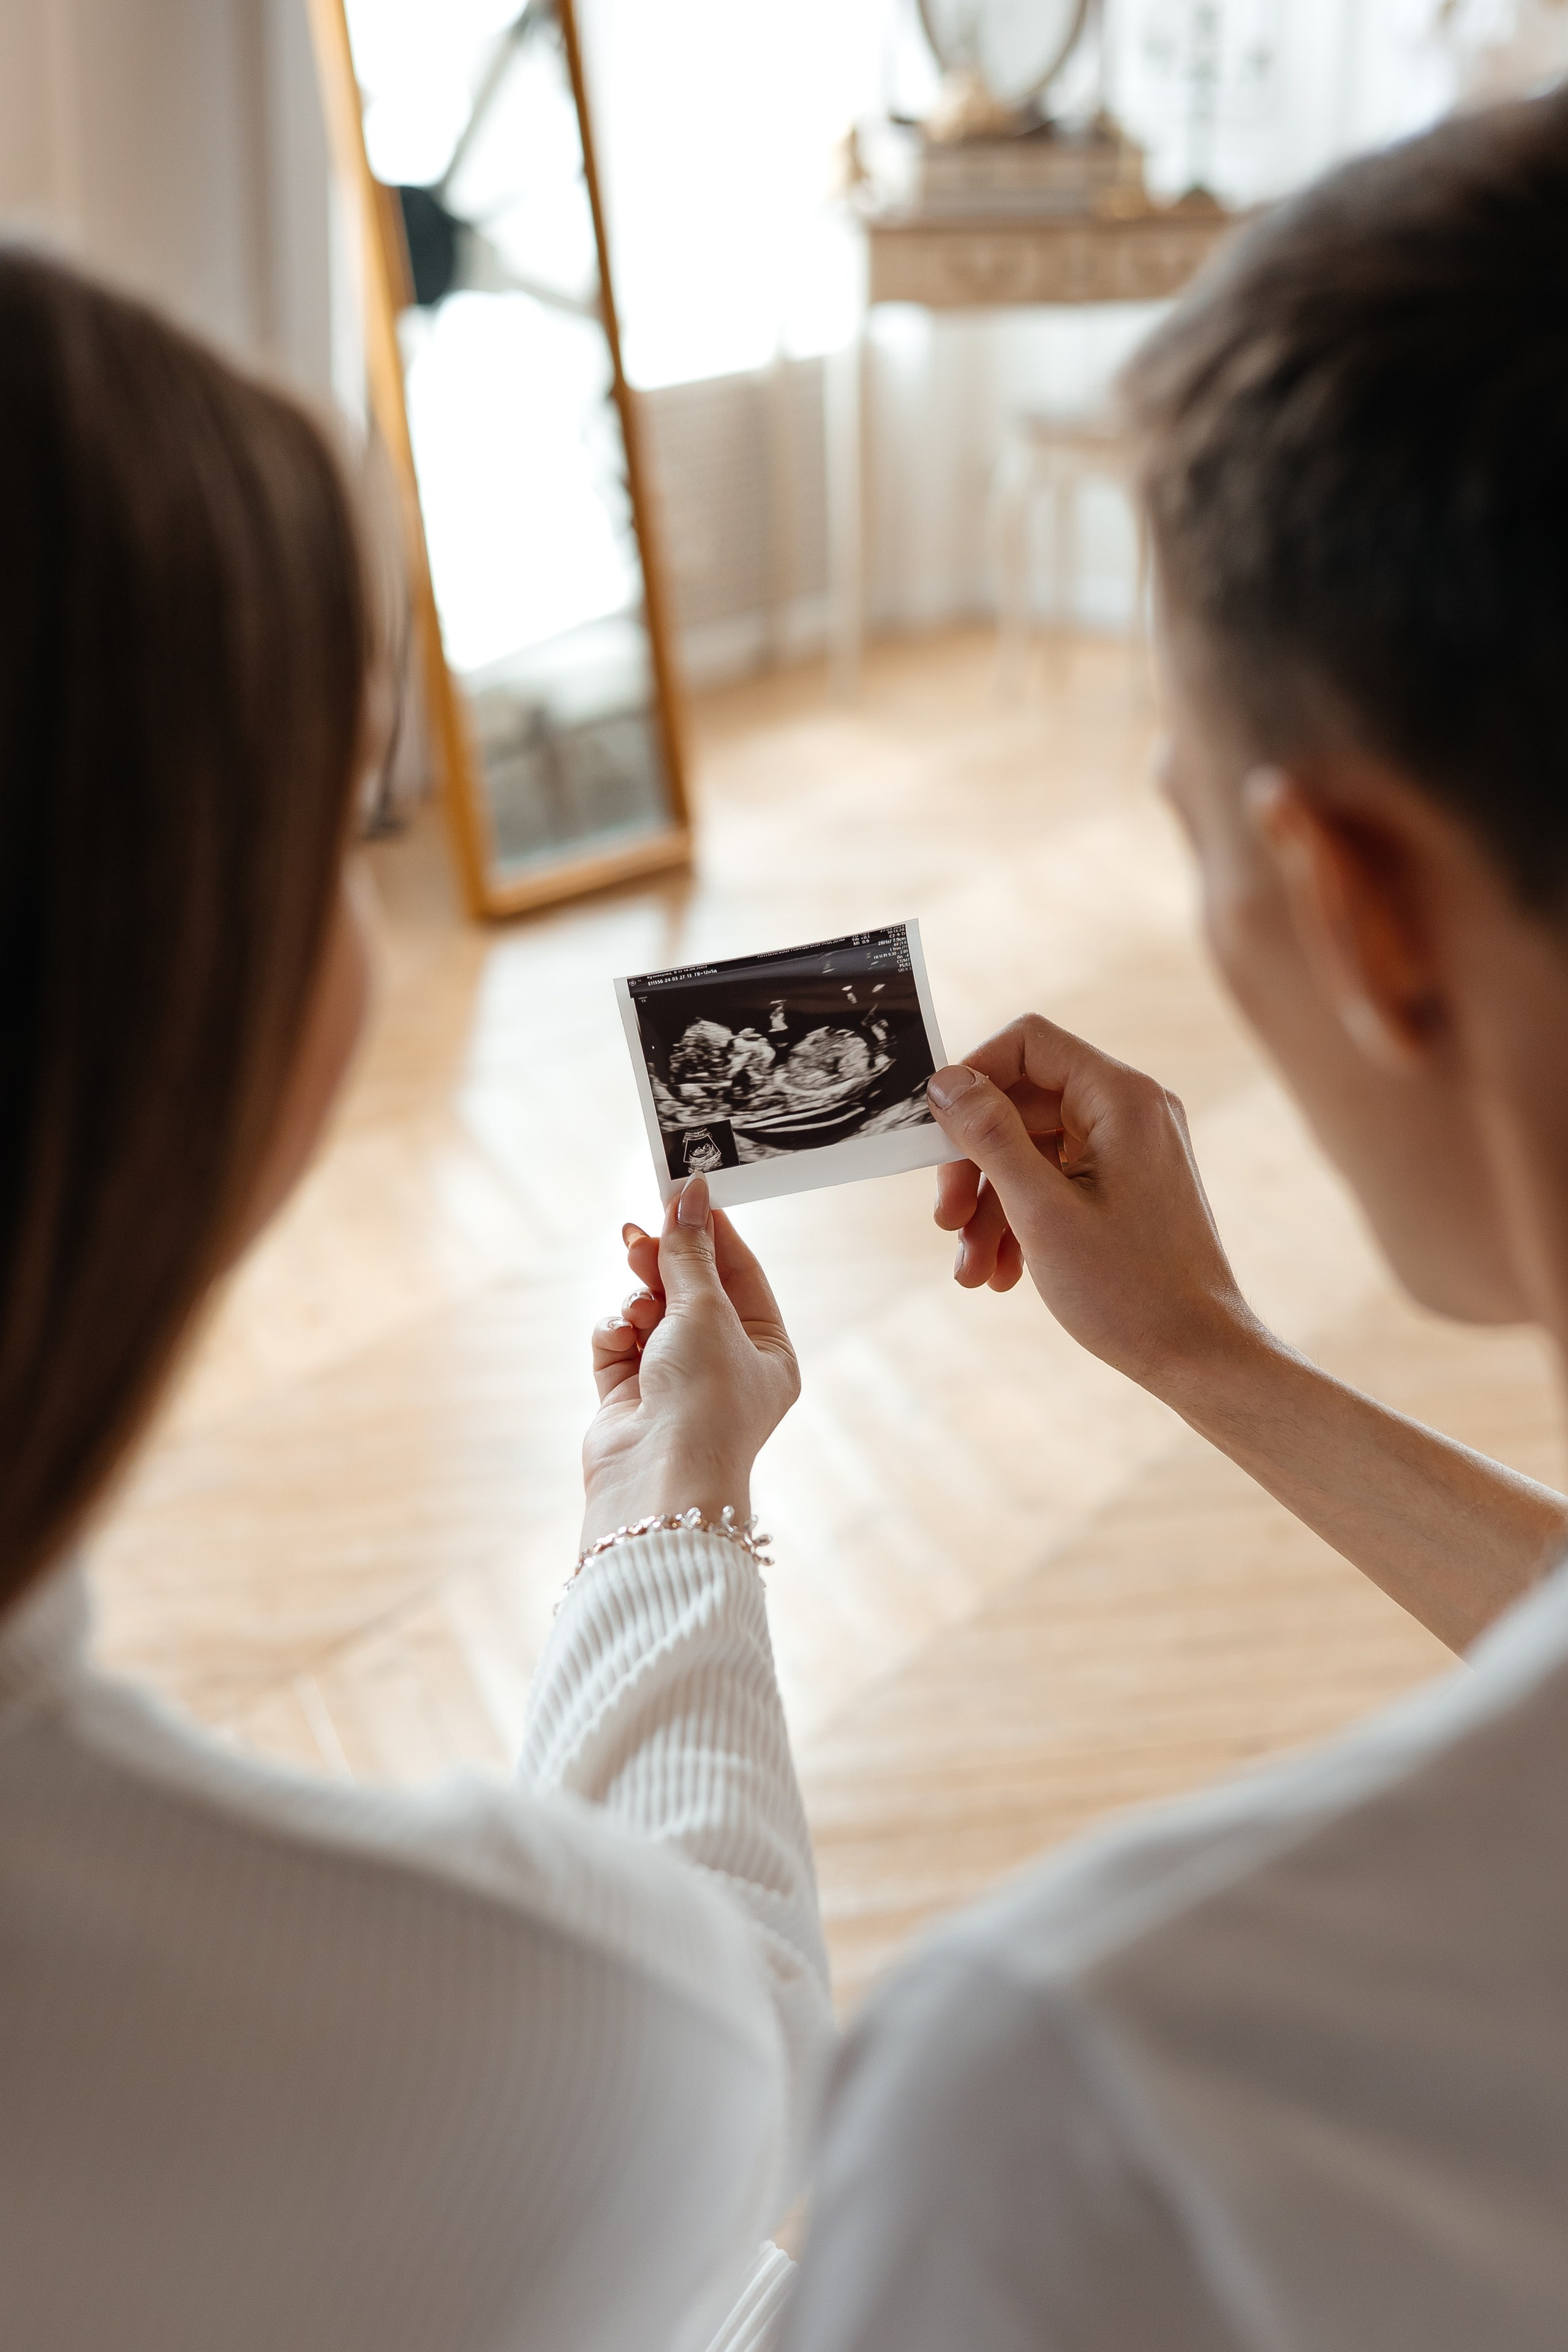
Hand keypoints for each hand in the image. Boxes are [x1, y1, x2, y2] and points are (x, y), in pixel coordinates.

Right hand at [582, 1176, 798, 1548]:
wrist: (658, 1479)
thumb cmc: (703, 1398)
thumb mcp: (704, 1309)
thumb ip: (690, 1250)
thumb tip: (689, 1193)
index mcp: (768, 1352)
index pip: (742, 1275)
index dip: (713, 1232)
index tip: (683, 1193)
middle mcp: (724, 1367)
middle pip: (692, 1291)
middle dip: (665, 1261)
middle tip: (638, 1234)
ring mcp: (675, 1383)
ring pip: (650, 1313)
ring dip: (639, 1299)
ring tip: (636, 1301)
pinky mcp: (630, 1396)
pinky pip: (619, 1343)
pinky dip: (615, 1332)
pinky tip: (618, 1334)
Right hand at [926, 1015, 1258, 1394]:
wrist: (1199, 1357)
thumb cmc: (1130, 1289)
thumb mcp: (1041, 1210)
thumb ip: (990, 1136)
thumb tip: (945, 1081)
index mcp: (1122, 1098)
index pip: (1029, 1043)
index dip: (973, 1076)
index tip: (935, 1132)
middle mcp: (1131, 1111)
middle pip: (1022, 1103)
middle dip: (974, 1165)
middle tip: (946, 1220)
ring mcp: (1130, 1150)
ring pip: (1032, 1151)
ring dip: (991, 1207)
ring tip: (970, 1271)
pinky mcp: (1126, 1187)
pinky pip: (1056, 1182)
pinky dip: (1021, 1221)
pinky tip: (1000, 1274)